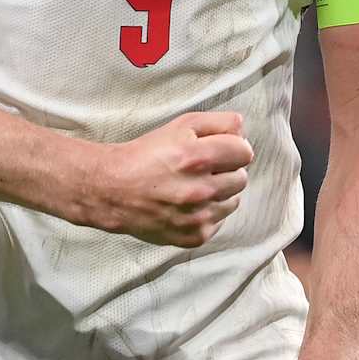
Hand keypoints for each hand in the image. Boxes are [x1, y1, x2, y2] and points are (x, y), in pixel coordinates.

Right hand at [95, 111, 251, 246]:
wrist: (114, 190)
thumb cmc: (147, 154)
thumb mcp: (180, 125)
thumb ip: (218, 122)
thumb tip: (242, 130)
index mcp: (197, 157)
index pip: (244, 152)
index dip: (234, 147)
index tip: (221, 149)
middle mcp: (200, 190)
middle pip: (241, 177)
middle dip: (227, 170)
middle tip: (203, 167)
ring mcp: (198, 217)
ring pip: (233, 201)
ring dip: (220, 192)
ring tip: (195, 186)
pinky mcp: (194, 237)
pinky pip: (219, 221)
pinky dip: (209, 212)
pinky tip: (188, 204)